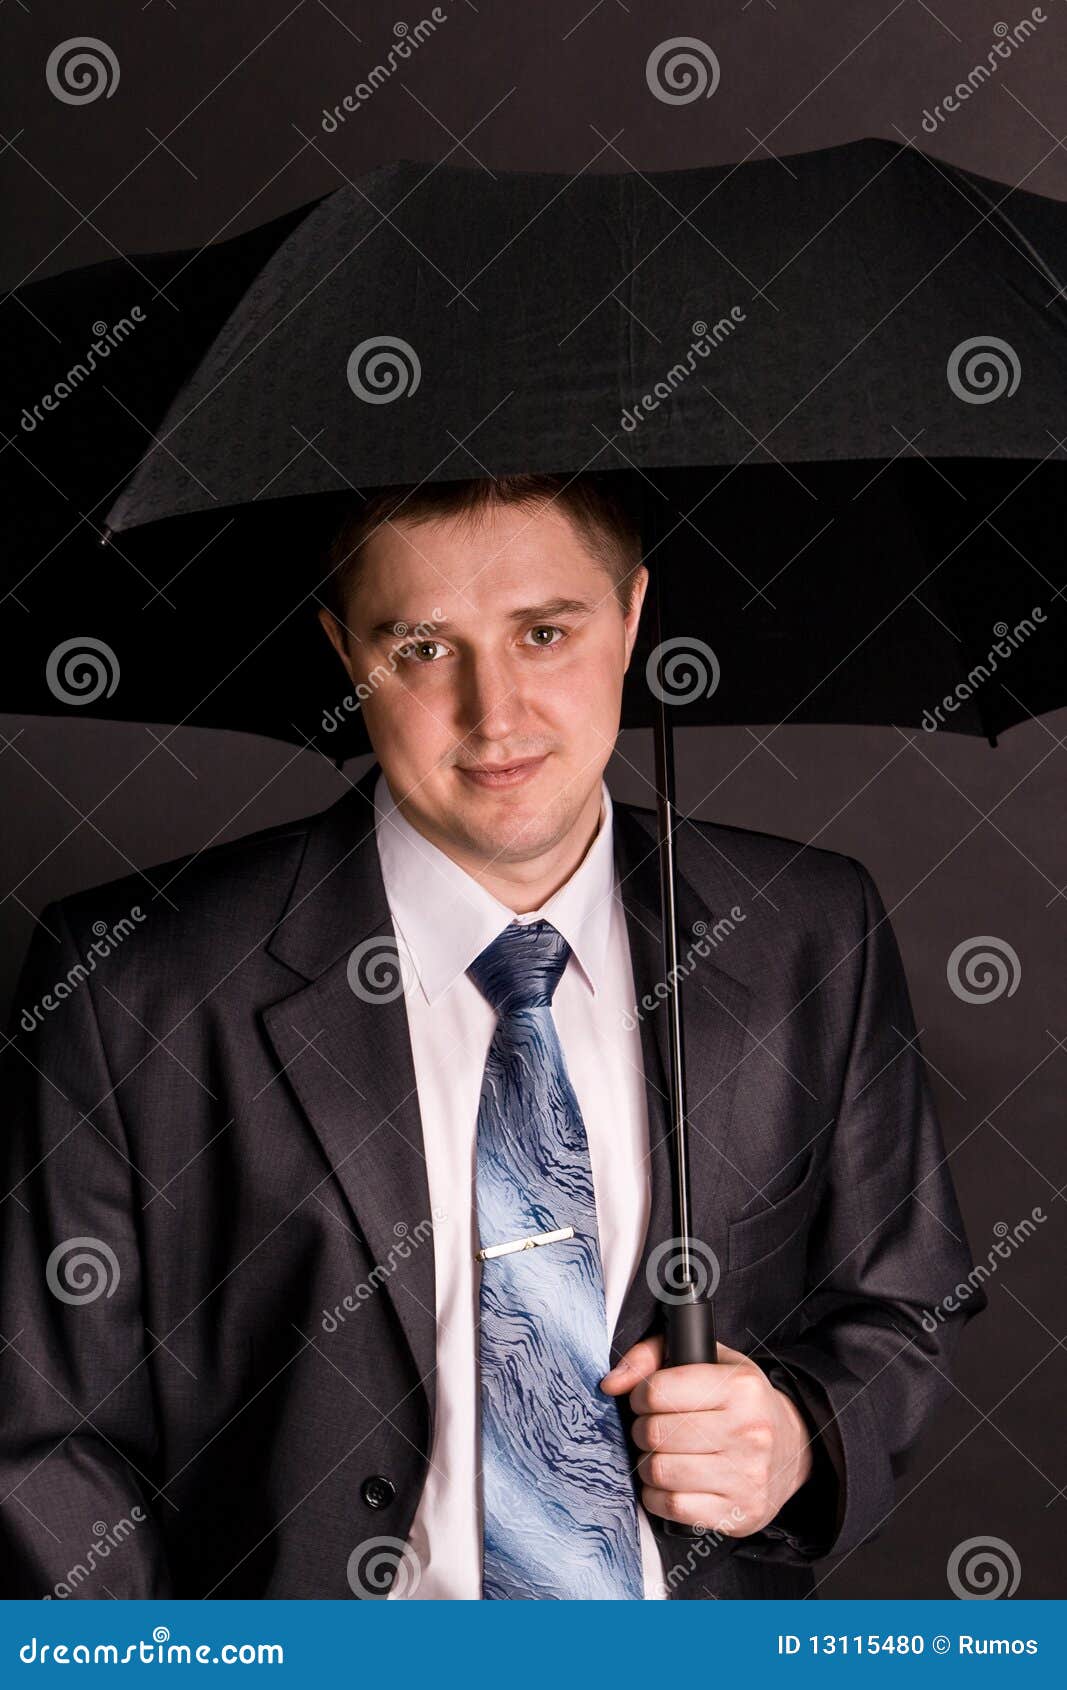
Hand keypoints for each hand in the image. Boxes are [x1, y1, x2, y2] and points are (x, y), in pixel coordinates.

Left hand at [600, 1334, 813, 1534]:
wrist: (793, 1448)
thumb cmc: (740, 1401)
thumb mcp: (709, 1360)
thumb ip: (653, 1355)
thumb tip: (610, 1383)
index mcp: (740, 1387)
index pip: (658, 1391)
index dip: (640, 1395)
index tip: (647, 1400)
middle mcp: (748, 1431)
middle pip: (655, 1433)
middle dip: (642, 1431)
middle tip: (653, 1429)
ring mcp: (746, 1476)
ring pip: (659, 1471)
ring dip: (647, 1464)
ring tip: (660, 1455)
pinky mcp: (740, 1512)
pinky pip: (672, 1507)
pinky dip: (658, 1496)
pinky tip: (670, 1483)